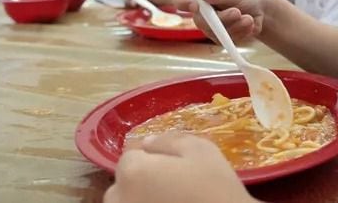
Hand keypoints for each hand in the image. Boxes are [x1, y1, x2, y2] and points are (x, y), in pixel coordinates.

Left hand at [104, 133, 256, 202]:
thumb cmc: (215, 188)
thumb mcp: (201, 151)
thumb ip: (170, 141)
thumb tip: (148, 142)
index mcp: (134, 172)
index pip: (130, 157)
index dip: (152, 157)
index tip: (172, 164)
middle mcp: (121, 198)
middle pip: (122, 183)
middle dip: (140, 179)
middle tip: (171, 183)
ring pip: (125, 202)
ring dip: (140, 198)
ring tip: (170, 198)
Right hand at [169, 0, 271, 42]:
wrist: (262, 11)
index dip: (182, 1)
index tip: (194, 5)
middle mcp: (200, 10)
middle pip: (199, 19)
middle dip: (221, 18)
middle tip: (237, 12)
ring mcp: (209, 25)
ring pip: (213, 32)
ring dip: (234, 25)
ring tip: (248, 17)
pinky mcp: (219, 37)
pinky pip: (225, 40)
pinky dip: (240, 32)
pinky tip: (249, 24)